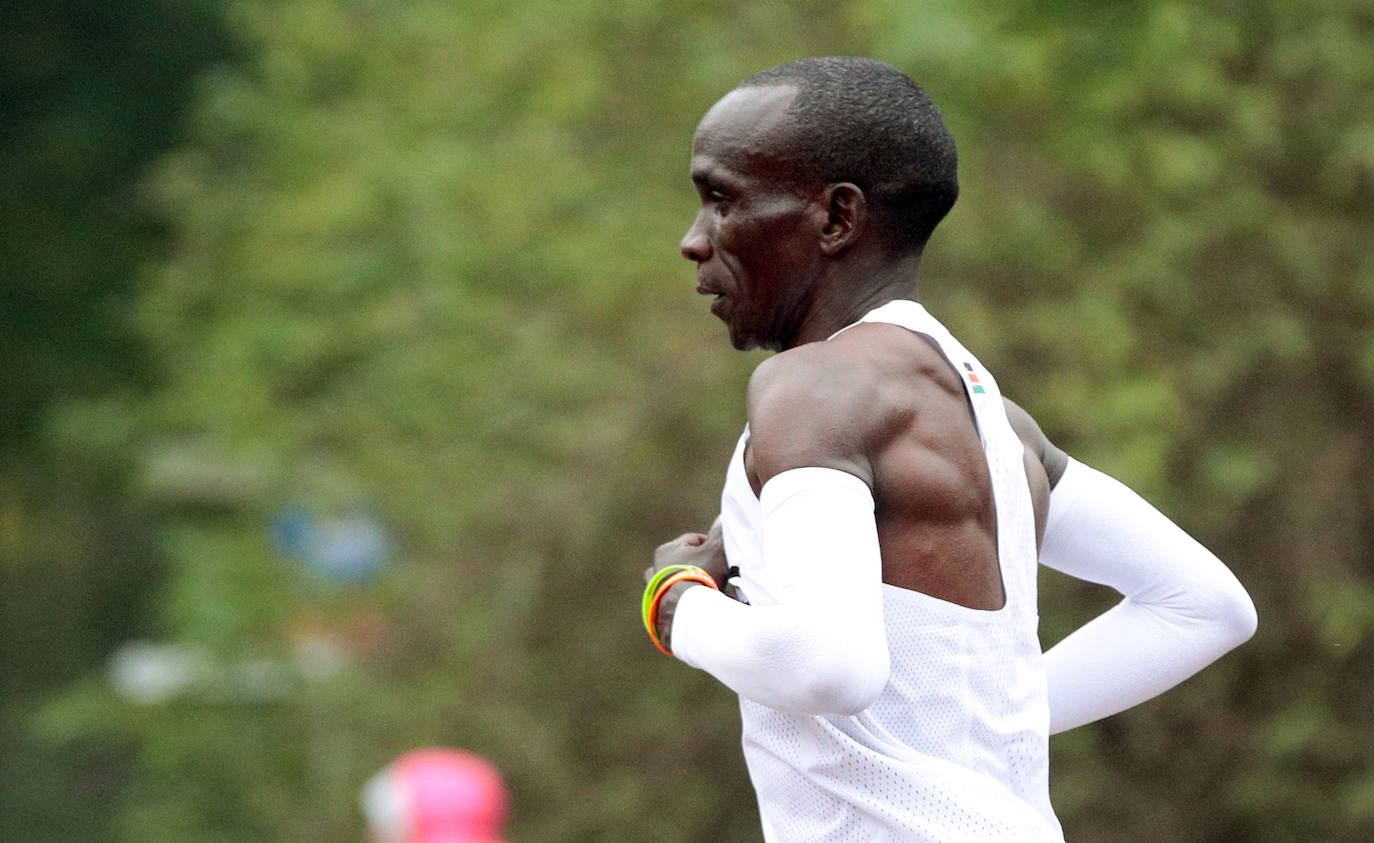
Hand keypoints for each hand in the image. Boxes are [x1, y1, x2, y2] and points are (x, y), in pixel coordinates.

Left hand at [644, 518, 729, 651]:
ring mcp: (654, 593)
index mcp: (666, 551)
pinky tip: (699, 609)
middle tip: (717, 576)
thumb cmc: (699, 576)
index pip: (692, 540)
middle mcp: (656, 570)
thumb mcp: (715, 551)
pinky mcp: (657, 613)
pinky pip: (675, 604)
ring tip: (708, 595)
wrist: (683, 611)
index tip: (721, 555)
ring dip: (690, 588)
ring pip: (676, 585)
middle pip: (682, 563)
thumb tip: (723, 517)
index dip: (709, 546)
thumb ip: (719, 534)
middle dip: (700, 568)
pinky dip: (686, 605)